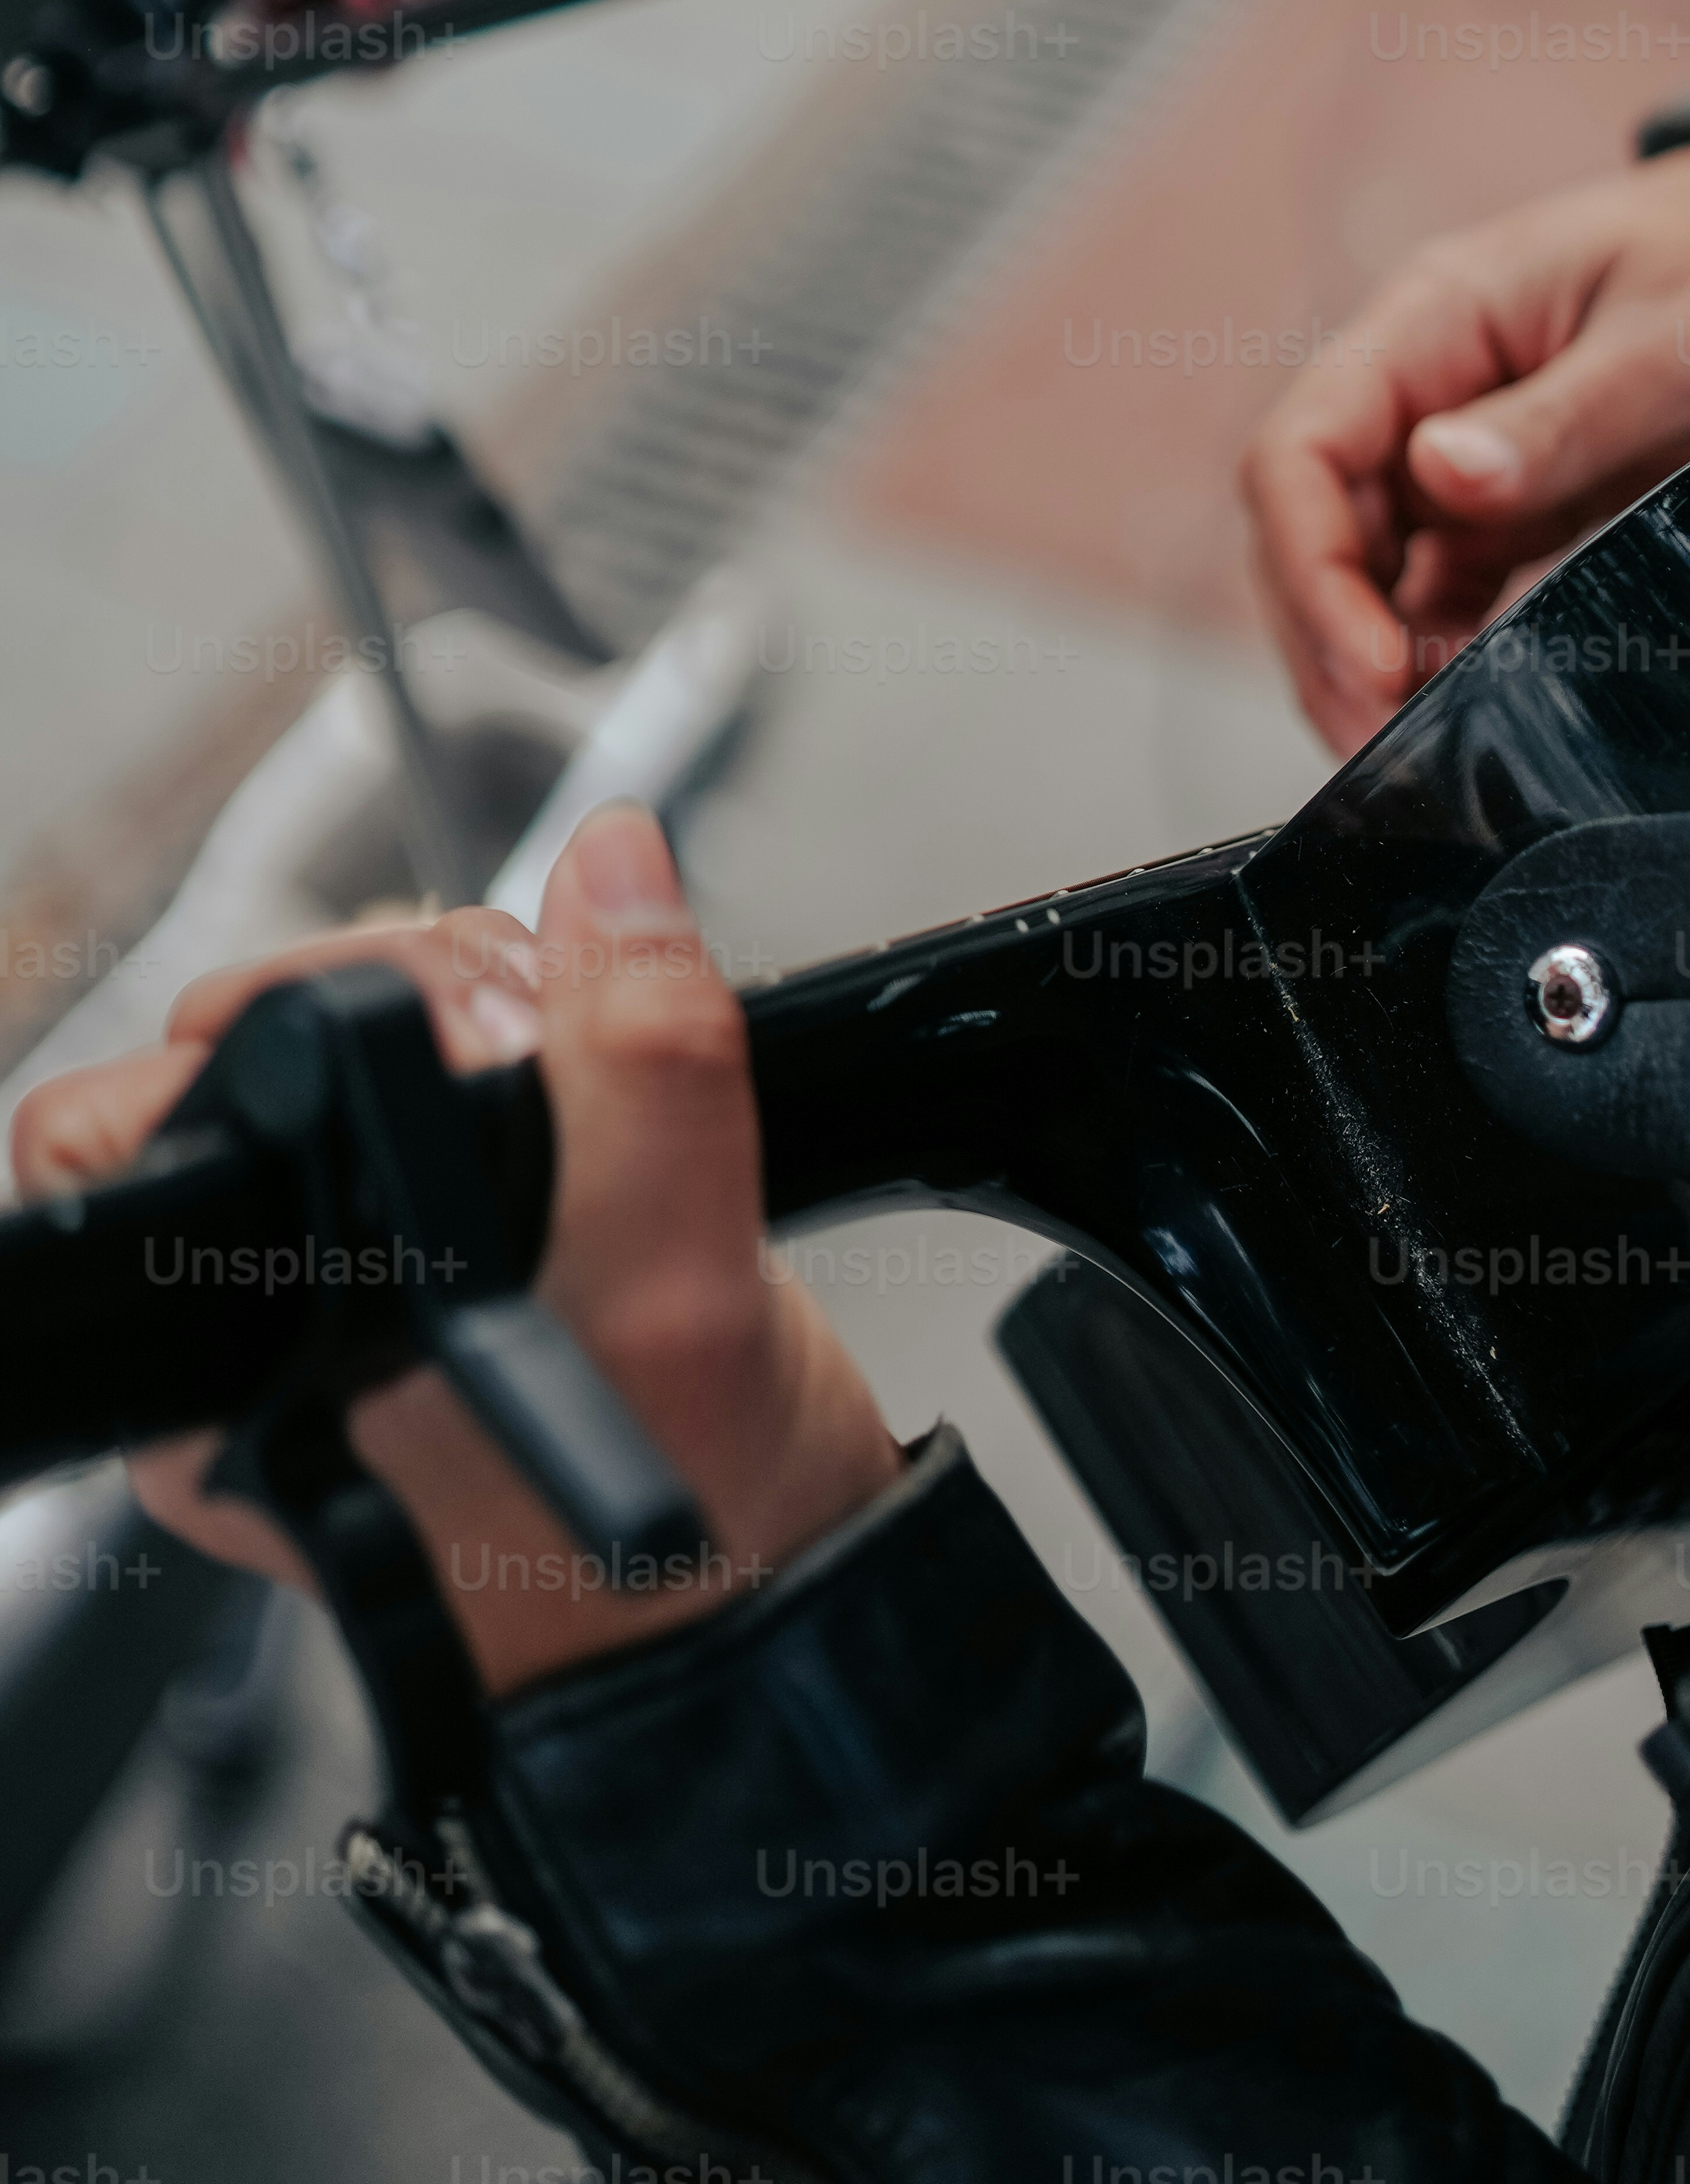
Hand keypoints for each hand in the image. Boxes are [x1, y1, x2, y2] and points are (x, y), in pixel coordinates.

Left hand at [8, 803, 899, 1693]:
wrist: (779, 1604)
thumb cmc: (693, 1531)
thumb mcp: (678, 1276)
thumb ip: (642, 1063)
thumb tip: (613, 869)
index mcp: (242, 1364)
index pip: (125, 1131)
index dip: (263, 1033)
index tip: (443, 1041)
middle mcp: (272, 1319)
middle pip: (257, 1042)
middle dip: (425, 997)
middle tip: (549, 1042)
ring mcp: (361, 1278)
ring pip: (367, 1042)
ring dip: (499, 1005)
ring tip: (596, 1066)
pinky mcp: (460, 1231)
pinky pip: (462, 1068)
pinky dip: (547, 1038)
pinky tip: (607, 1087)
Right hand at [1241, 145, 1689, 751]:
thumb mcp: (1667, 342)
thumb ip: (1559, 415)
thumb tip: (1440, 475)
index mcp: (1430, 322)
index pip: (1301, 449)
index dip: (1311, 565)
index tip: (1374, 663)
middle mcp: (1416, 391)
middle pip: (1309, 525)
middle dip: (1326, 640)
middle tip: (1378, 750)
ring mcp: (1446, 453)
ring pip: (1354, 570)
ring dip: (1361, 662)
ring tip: (1406, 757)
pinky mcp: (1492, 507)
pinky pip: (1425, 590)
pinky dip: (1424, 655)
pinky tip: (1452, 711)